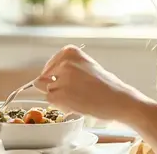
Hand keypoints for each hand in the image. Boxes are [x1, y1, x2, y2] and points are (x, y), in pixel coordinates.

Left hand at [35, 45, 156, 122]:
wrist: (120, 100)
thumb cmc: (106, 85)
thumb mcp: (85, 67)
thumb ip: (62, 70)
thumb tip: (36, 81)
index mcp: (69, 51)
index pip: (48, 66)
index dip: (56, 77)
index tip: (70, 81)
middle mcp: (64, 63)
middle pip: (45, 79)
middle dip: (56, 87)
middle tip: (77, 91)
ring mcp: (61, 79)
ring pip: (48, 91)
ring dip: (60, 97)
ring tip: (79, 97)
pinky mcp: (61, 95)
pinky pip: (51, 101)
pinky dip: (61, 105)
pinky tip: (77, 104)